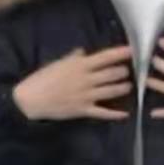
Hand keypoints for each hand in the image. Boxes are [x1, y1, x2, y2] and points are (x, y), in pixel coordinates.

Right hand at [12, 45, 132, 121]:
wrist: (31, 99)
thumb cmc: (42, 79)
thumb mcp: (58, 64)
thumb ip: (73, 58)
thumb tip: (83, 52)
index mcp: (80, 66)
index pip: (105, 57)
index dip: (120, 53)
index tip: (132, 50)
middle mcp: (86, 80)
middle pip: (112, 74)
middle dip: (123, 72)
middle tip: (129, 71)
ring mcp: (86, 96)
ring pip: (111, 91)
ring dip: (123, 88)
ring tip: (129, 86)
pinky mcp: (83, 110)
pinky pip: (103, 112)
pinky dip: (115, 114)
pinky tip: (126, 114)